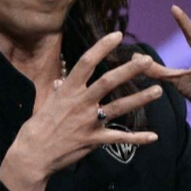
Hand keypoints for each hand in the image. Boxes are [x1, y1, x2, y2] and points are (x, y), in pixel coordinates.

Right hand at [0, 31, 161, 190]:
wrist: (33, 155)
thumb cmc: (36, 128)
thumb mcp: (46, 104)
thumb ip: (58, 92)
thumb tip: (61, 82)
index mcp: (67, 90)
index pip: (87, 62)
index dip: (102, 47)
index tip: (117, 35)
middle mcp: (81, 103)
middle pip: (109, 81)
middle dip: (129, 70)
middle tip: (147, 60)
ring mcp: (89, 122)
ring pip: (120, 107)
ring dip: (140, 99)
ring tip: (158, 91)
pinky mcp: (94, 140)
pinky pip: (119, 138)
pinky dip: (138, 138)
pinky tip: (154, 137)